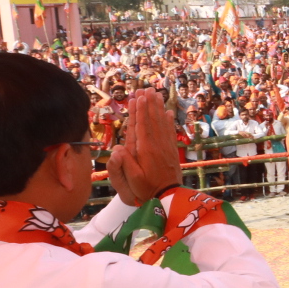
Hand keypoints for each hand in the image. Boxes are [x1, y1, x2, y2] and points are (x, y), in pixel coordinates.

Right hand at [106, 89, 182, 205]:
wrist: (168, 199)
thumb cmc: (145, 190)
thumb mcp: (131, 181)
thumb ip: (123, 165)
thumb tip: (116, 149)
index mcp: (145, 150)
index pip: (142, 126)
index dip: (140, 110)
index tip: (139, 96)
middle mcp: (157, 145)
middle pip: (152, 120)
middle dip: (149, 104)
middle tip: (147, 88)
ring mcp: (166, 147)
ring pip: (162, 123)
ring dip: (158, 108)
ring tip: (156, 94)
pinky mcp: (172, 151)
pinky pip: (170, 132)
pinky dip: (169, 121)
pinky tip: (168, 112)